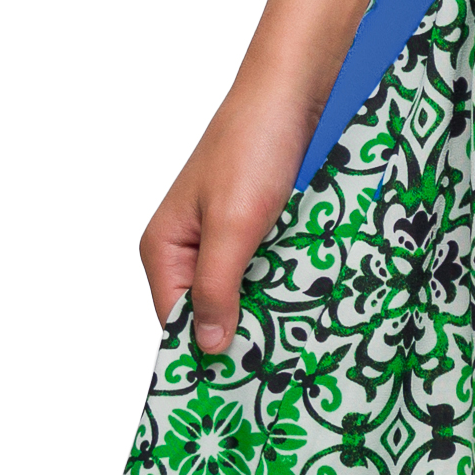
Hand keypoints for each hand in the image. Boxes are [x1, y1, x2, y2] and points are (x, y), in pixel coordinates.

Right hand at [139, 89, 315, 357]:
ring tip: (300, 332)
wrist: (293, 90)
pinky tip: (311, 294)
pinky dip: (285, 280)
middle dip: (242, 330)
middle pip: (210, 310)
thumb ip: (218, 287)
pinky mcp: (257, 224)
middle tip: (280, 363)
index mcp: (164, 247)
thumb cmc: (254, 146)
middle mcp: (188, 246)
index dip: (206, 350)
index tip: (242, 383)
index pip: (176, 321)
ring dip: (269, 305)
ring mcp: (224, 235)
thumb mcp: (234, 226)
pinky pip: (266, 267)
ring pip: (243, 291)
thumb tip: (207, 347)